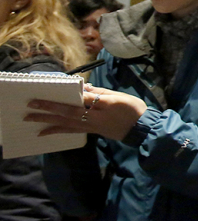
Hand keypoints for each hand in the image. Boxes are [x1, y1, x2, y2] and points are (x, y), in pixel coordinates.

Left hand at [26, 85, 146, 141]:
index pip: (82, 101)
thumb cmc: (133, 109)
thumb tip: (83, 88)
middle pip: (69, 113)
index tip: (50, 92)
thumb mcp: (120, 97)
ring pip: (66, 124)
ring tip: (31, 119)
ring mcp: (92, 126)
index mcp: (103, 107)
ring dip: (48, 121)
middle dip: (49, 109)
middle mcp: (94, 118)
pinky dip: (57, 131)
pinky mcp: (91, 131)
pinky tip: (46, 131)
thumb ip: (100, 92)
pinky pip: (71, 131)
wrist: (142, 128)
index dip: (66, 97)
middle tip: (31, 106)